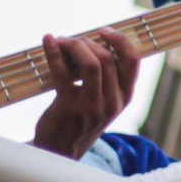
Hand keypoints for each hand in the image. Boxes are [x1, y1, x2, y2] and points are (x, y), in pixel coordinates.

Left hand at [31, 28, 139, 158]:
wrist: (59, 151)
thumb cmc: (80, 121)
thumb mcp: (104, 103)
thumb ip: (107, 81)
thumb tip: (94, 44)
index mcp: (125, 97)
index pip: (133, 61)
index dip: (120, 40)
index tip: (104, 30)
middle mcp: (113, 102)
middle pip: (108, 59)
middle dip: (87, 42)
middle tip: (71, 39)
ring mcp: (92, 106)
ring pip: (91, 64)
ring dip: (74, 45)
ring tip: (60, 41)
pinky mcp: (69, 107)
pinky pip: (62, 73)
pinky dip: (53, 52)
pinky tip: (47, 41)